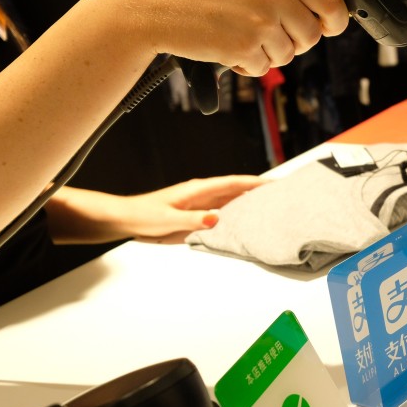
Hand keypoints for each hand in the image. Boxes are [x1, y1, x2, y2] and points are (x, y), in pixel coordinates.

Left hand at [46, 175, 263, 244]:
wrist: (125, 219)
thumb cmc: (142, 215)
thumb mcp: (167, 220)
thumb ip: (192, 221)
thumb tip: (216, 219)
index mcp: (198, 190)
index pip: (233, 183)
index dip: (255, 182)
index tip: (274, 183)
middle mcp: (202, 195)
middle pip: (236, 190)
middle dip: (258, 191)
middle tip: (281, 195)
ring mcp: (201, 205)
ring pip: (231, 201)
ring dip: (250, 203)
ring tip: (271, 208)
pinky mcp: (197, 216)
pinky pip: (223, 214)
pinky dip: (237, 216)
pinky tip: (246, 223)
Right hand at [116, 0, 348, 75]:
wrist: (154, 1)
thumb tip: (319, 10)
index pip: (331, 1)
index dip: (335, 21)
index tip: (329, 27)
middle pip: (311, 35)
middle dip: (294, 41)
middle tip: (267, 32)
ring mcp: (260, 22)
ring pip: (288, 55)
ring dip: (268, 53)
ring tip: (239, 33)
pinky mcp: (244, 48)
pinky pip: (263, 68)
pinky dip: (248, 65)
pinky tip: (227, 46)